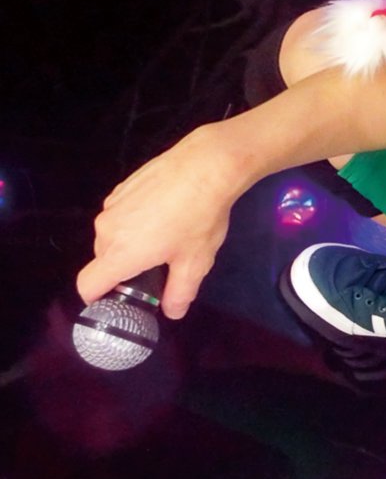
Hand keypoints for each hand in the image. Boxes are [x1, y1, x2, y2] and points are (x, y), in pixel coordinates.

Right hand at [77, 124, 248, 318]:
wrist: (205, 166)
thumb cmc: (199, 219)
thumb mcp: (195, 262)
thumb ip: (179, 292)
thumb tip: (172, 312)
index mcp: (119, 253)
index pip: (87, 285)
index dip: (97, 299)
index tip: (117, 301)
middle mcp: (106, 230)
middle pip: (102, 261)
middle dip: (123, 271)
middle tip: (156, 270)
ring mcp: (111, 206)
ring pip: (111, 237)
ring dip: (130, 245)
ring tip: (165, 239)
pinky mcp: (121, 188)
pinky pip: (120, 216)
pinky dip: (134, 223)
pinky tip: (163, 215)